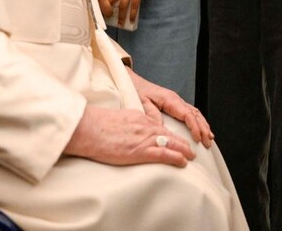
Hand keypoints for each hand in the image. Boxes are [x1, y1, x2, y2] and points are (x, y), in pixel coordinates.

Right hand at [64, 104, 195, 166]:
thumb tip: (132, 132)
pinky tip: (183, 162)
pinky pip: (163, 154)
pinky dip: (176, 158)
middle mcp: (146, 127)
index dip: (172, 135)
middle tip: (191, 150)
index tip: (177, 140)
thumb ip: (130, 124)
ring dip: (184, 151)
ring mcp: (144, 139)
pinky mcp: (140, 151)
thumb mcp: (120, 119)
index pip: (161, 127)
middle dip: (183, 143)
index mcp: (141, 119)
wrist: (90, 128)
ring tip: (191, 156)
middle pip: (171, 135)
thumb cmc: (99, 125)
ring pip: (171, 144)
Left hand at [102, 0, 167, 26]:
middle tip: (109, 21)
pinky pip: (134, 5)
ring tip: (121, 24)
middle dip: (108, 12)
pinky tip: (132, 20)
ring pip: (122, 5)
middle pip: (110, 1)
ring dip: (121, 17)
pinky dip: (133, 14)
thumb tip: (115, 3)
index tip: (101, 13)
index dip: (101, 5)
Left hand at [129, 68, 213, 147]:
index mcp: (170, 99)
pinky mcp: (175, 105)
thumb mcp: (142, 103)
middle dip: (203, 128)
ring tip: (209, 137)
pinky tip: (201, 129)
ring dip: (203, 125)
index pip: (187, 114)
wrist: (134, 82)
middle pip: (195, 114)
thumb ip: (152, 116)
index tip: (198, 138)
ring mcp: (177, 102)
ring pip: (195, 113)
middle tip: (207, 142)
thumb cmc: (137, 91)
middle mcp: (176, 100)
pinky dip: (198, 122)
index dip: (195, 127)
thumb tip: (162, 129)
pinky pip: (191, 113)